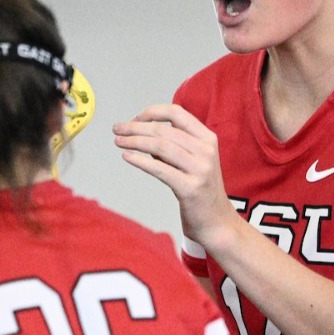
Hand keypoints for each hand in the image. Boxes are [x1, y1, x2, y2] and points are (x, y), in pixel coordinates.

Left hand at [112, 105, 242, 248]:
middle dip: (135, 127)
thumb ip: (173, 145)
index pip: (176, 113)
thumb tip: (142, 132)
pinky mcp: (190, 188)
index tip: (134, 118)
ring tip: (119, 142)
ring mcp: (200, 169)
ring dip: (134, 141)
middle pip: (164, 129)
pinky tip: (127, 157)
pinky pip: (159, 169)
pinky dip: (140, 160)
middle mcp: (206, 150)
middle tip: (117, 129)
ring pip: (160, 146)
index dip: (152, 112)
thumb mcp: (192, 160)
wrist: (216, 222)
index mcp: (207, 138)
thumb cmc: (200, 190)